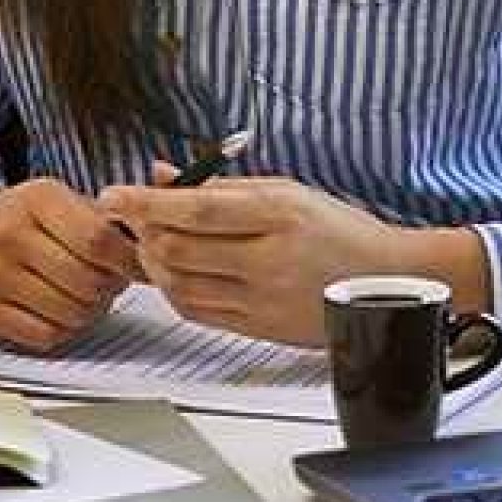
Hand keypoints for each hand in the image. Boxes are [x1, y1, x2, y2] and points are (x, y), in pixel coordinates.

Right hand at [0, 179, 140, 350]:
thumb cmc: (21, 217)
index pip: (98, 239)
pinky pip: (46, 336)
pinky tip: (61, 312)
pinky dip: (64, 329)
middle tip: (110, 283)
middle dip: (110, 288)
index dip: (128, 260)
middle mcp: (10, 236)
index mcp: (37, 200)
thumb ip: (101, 220)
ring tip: (86, 296)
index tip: (138, 268)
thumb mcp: (58, 198)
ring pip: (71, 313)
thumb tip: (150, 251)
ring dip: (90, 311)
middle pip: (87, 281)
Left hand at [98, 169, 437, 347]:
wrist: (388, 281)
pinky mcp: (261, 327)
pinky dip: (175, 291)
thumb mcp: (284, 190)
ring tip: (155, 245)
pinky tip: (178, 274)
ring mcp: (265, 298)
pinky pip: (197, 311)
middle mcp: (271, 258)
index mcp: (279, 213)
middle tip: (135, 219)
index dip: (146, 202)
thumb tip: (159, 174)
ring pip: (180, 286)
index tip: (112, 196)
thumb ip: (218, 185)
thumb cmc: (339, 230)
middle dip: (145, 234)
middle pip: (179, 250)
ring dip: (155, 265)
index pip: (197, 207)